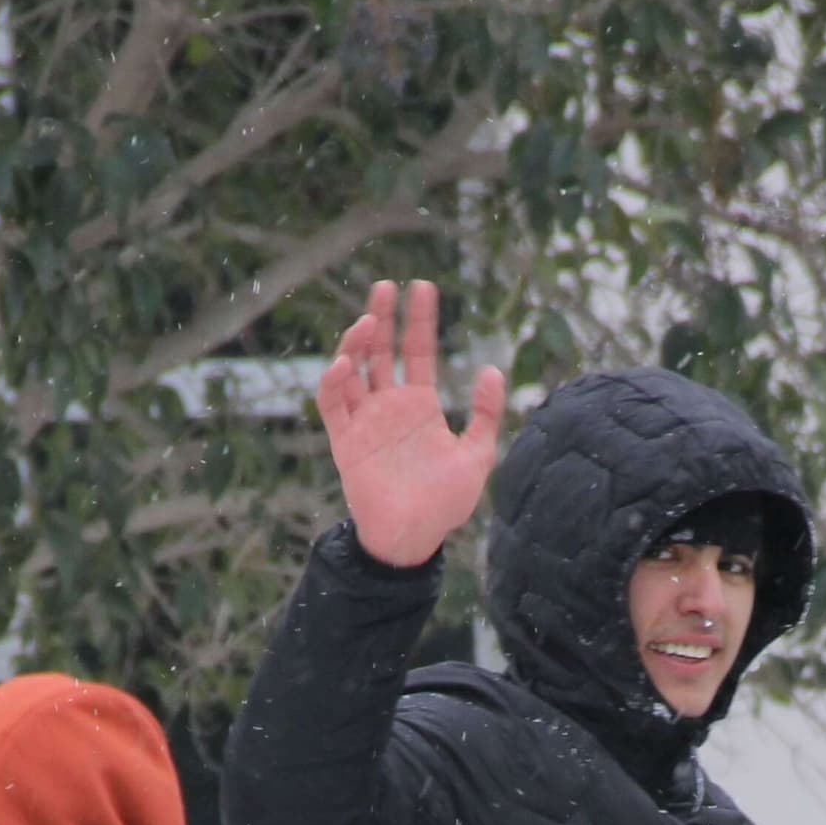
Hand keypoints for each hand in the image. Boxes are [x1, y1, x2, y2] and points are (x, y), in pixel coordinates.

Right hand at [316, 279, 507, 567]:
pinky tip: (346, 364)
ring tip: (368, 322)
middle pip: (381, 350)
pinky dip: (334, 381)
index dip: (420, 320)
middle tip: (386, 286)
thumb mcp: (478, 455)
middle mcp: (389, 406)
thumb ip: (486, 414)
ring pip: (353, 369)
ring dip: (356, 343)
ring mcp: (365, 421)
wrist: (414, 538)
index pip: (418, 351)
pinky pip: (333, 404)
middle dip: (382, 317)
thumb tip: (492, 370)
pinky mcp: (345, 440)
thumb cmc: (446, 502)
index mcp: (420, 405)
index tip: (423, 287)